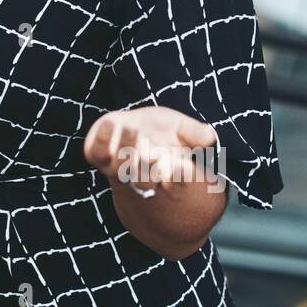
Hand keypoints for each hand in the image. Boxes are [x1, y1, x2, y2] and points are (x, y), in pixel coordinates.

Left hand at [83, 105, 217, 198]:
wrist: (131, 128)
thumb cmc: (162, 132)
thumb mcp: (182, 129)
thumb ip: (195, 133)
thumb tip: (210, 137)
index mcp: (165, 176)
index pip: (175, 185)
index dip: (178, 178)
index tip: (182, 166)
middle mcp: (139, 176)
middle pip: (143, 179)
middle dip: (147, 166)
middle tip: (152, 150)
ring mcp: (116, 167)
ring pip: (119, 168)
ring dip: (126, 150)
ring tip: (134, 128)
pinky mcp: (97, 156)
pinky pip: (95, 153)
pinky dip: (102, 140)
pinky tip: (111, 122)